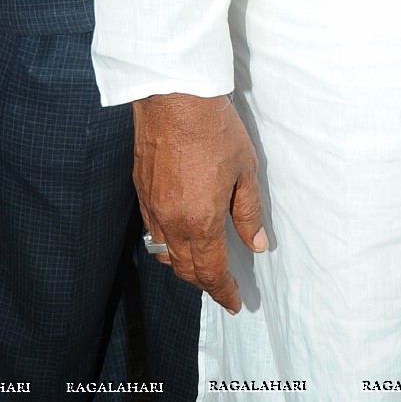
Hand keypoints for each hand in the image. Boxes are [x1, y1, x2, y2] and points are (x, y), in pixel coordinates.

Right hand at [133, 93, 268, 313]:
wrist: (174, 98)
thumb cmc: (215, 130)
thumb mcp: (245, 171)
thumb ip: (249, 212)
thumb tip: (258, 244)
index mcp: (201, 222)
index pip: (211, 272)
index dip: (223, 292)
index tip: (233, 302)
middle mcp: (172, 222)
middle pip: (185, 269)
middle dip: (204, 283)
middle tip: (221, 287)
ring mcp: (152, 207)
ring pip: (165, 253)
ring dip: (183, 265)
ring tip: (202, 265)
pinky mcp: (142, 191)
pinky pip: (153, 229)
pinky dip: (166, 242)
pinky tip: (179, 235)